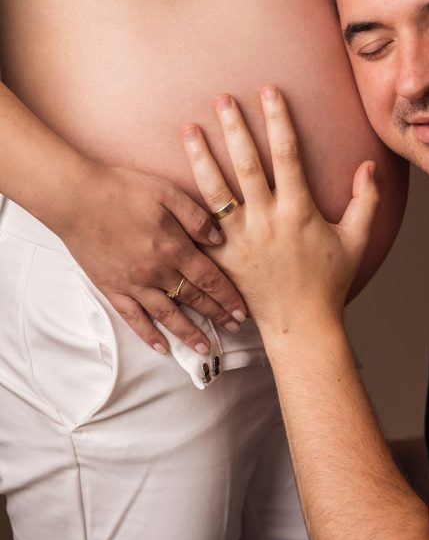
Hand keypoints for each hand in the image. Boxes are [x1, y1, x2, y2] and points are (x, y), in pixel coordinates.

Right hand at [58, 164, 245, 353]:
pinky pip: (133, 318)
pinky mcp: (112, 288)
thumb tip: (220, 239)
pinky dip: (148, 335)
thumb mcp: (167, 192)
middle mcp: (156, 272)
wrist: (76, 198)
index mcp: (173, 247)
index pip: (209, 278)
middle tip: (235, 329)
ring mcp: (133, 283)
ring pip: (167, 315)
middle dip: (217, 315)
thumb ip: (196, 217)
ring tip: (205, 349)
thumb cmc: (122, 190)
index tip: (242, 310)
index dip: (228, 296)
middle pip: (193, 299)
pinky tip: (162, 347)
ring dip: (188, 334)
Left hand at [181, 87, 379, 337]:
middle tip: (221, 98)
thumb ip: (365, 200)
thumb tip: (368, 164)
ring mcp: (239, 240)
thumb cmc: (329, 282)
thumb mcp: (356, 239)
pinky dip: (185, 203)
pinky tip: (169, 181)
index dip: (278, 120)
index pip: (287, 155)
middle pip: (245, 164)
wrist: (300, 326)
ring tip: (187, 128)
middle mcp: (266, 221)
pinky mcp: (221, 258)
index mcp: (298, 211)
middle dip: (233, 128)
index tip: (270, 92)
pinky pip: (200, 226)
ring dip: (200, 157)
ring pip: (215, 190)